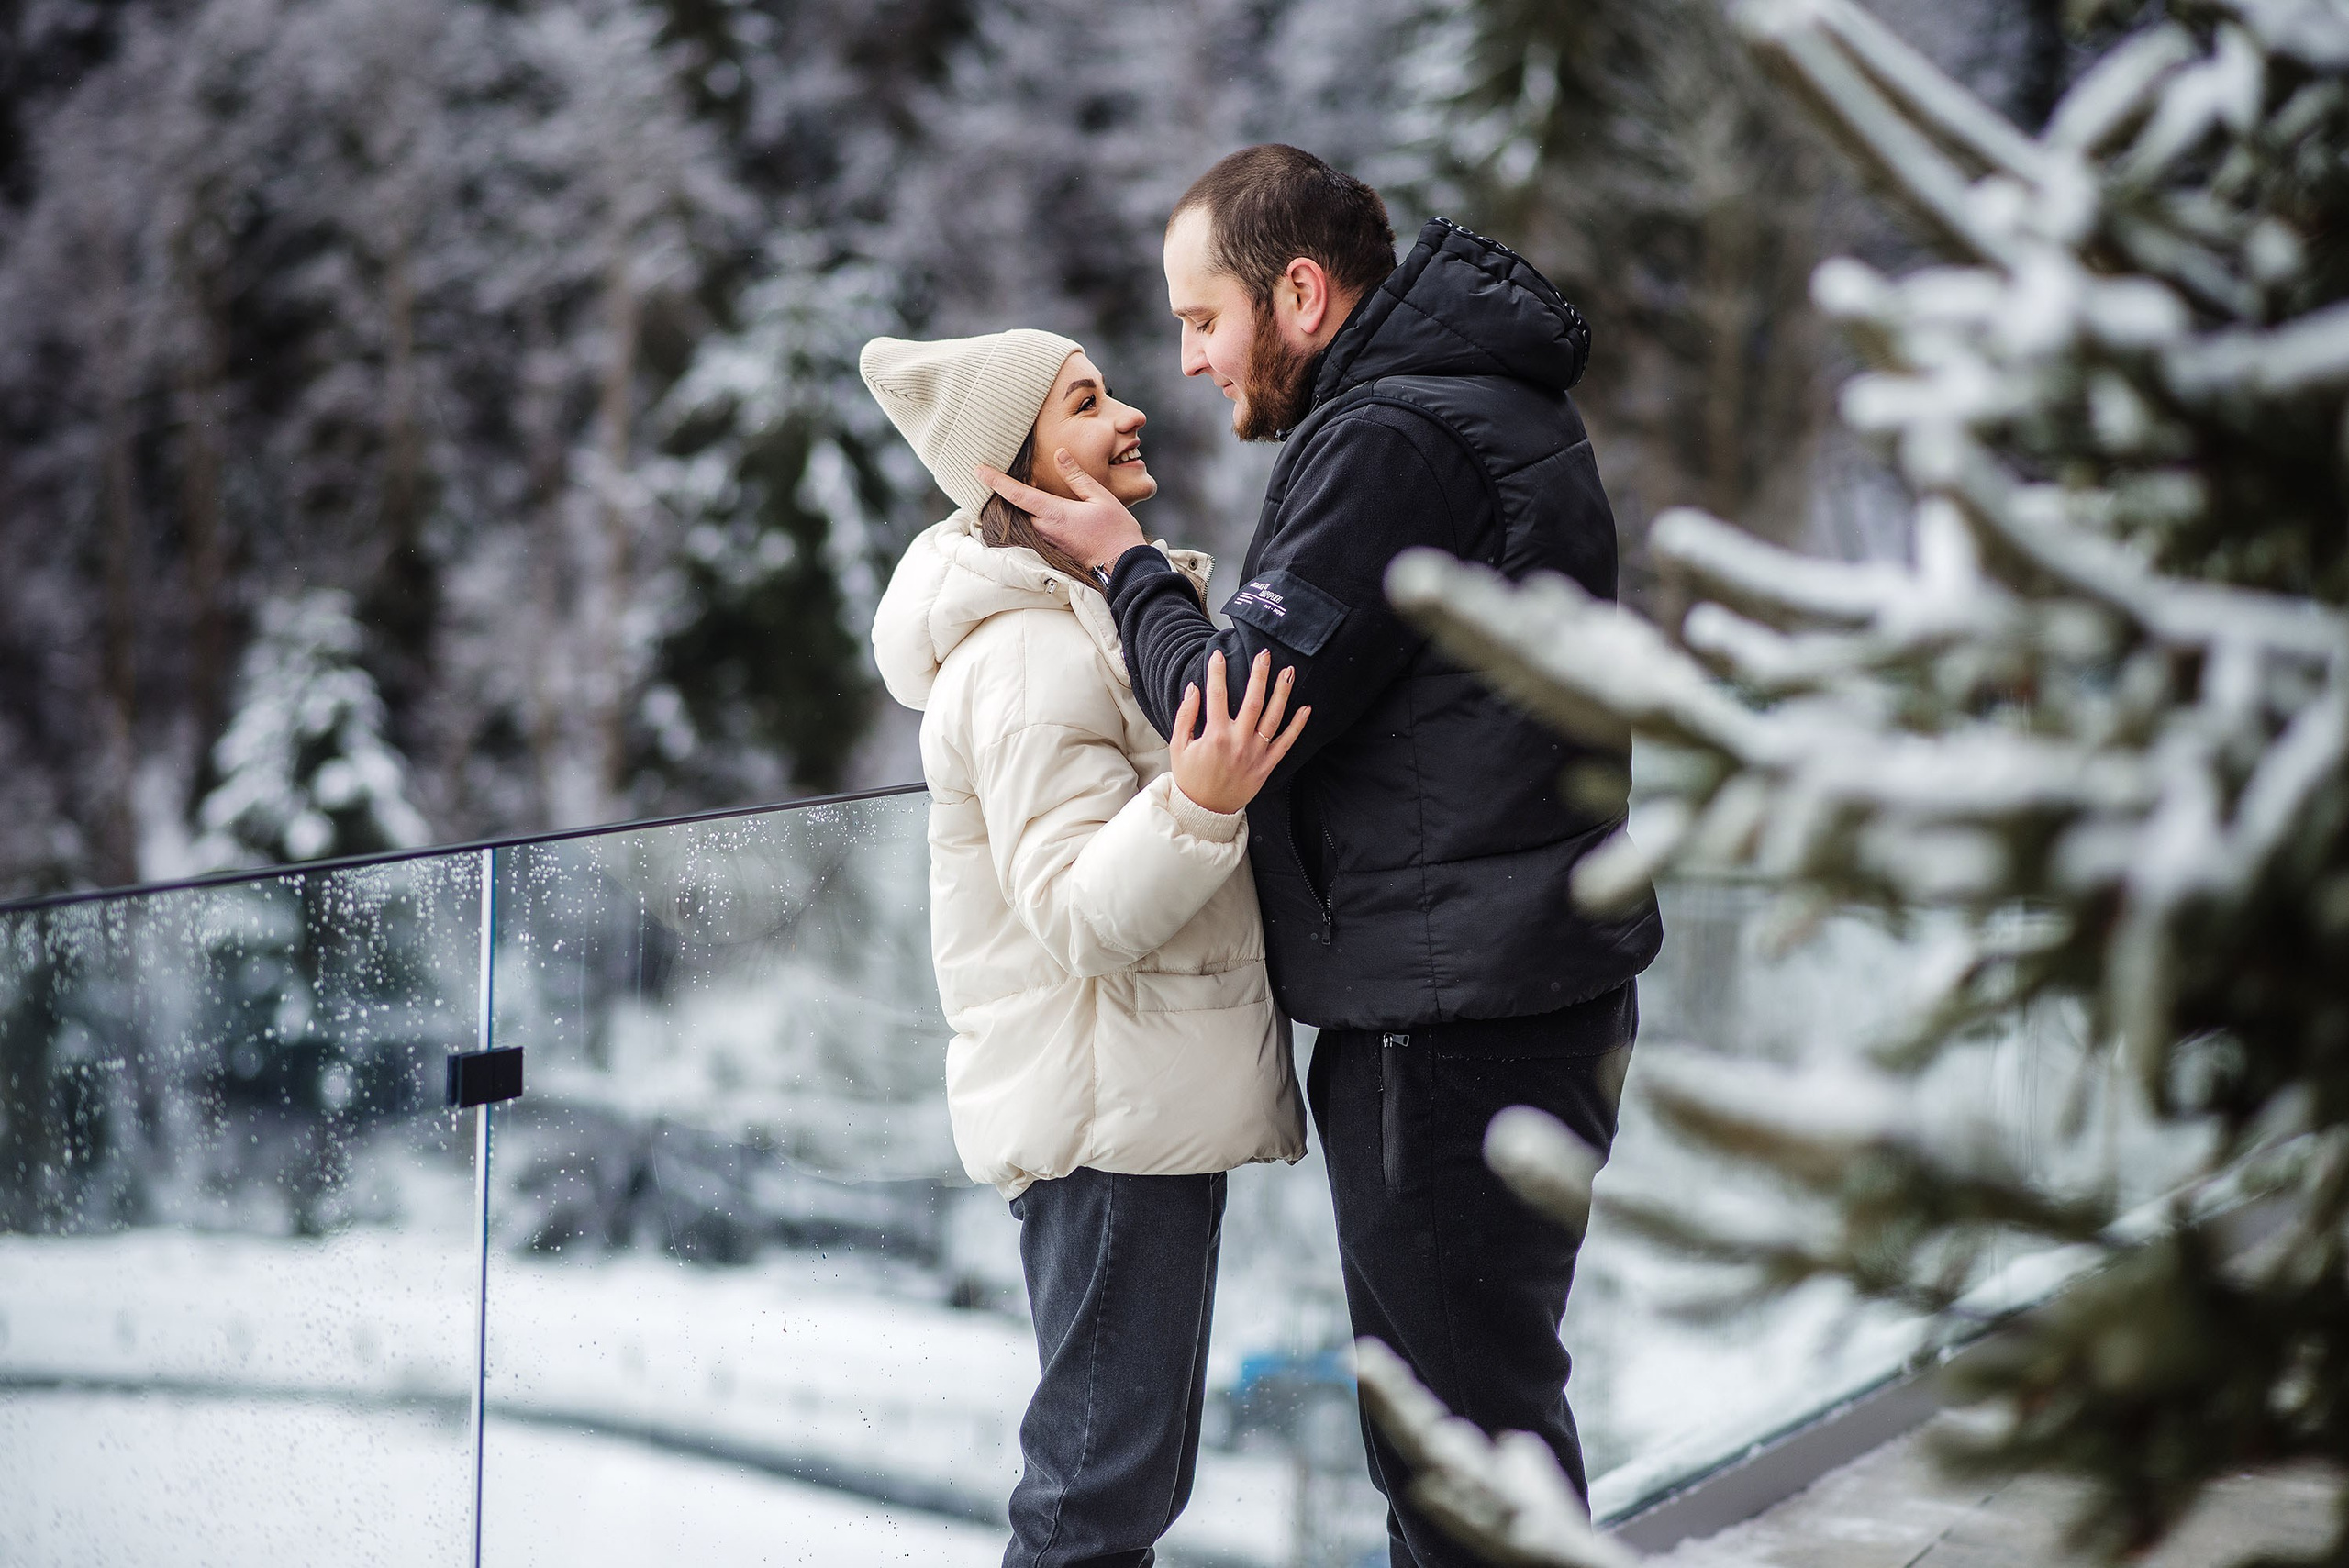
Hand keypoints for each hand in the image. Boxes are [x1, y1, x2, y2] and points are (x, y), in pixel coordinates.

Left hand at [974, 448, 1148, 574]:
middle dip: (1003, 489)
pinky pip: (1034, 526)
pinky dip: (1028, 513)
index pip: (1016, 493)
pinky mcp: (1053, 547)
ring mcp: (1047, 540)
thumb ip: (1076, 476)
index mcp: (1054, 513)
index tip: (978, 469)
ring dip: (1017, 501)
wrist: (1125, 567)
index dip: (995, 480)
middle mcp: (1044, 528)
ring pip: (1024, 516)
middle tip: (992, 470)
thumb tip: (1060, 454)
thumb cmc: (1116, 532)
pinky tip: (1032, 503)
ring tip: (1009, 483)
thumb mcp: (1099, 496)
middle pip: (1015, 505)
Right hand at [1168, 649, 1308, 815]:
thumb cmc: (1190, 777)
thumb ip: (1185, 715)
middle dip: (1259, 675)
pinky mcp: (1266, 766)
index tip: (1219, 655)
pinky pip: (1285, 744)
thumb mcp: (1179, 746)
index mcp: (1215, 735)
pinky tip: (1306, 709)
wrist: (1204, 810)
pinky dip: (1297, 727)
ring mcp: (1255, 754)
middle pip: (1252, 701)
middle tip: (1264, 654)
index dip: (1218, 672)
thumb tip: (1193, 688)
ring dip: (1282, 693)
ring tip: (1288, 671)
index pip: (1217, 695)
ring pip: (1273, 718)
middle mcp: (1238, 742)